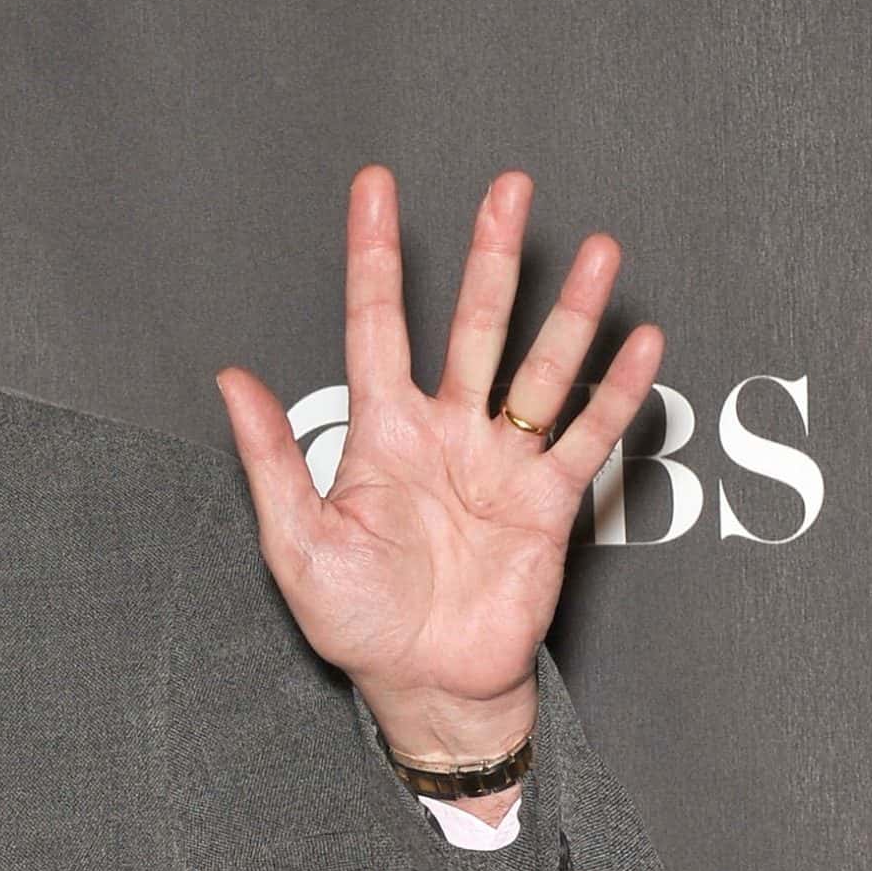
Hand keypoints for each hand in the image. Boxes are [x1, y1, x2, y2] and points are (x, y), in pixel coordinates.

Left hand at [215, 166, 663, 762]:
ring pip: (541, 368)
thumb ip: (270, 457)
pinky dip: (617, 391)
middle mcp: (446, 434)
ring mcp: (501, 462)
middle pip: (473, 325)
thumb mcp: (295, 540)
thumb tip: (230, 379)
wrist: (423, 684)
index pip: (376, 322)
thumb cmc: (356, 620)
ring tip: (599, 249)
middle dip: (492, 257)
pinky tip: (641, 342)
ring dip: (571, 311)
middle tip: (509, 186)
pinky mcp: (547, 503)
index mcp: (381, 434)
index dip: (374, 255)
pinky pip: (589, 436)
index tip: (376, 188)